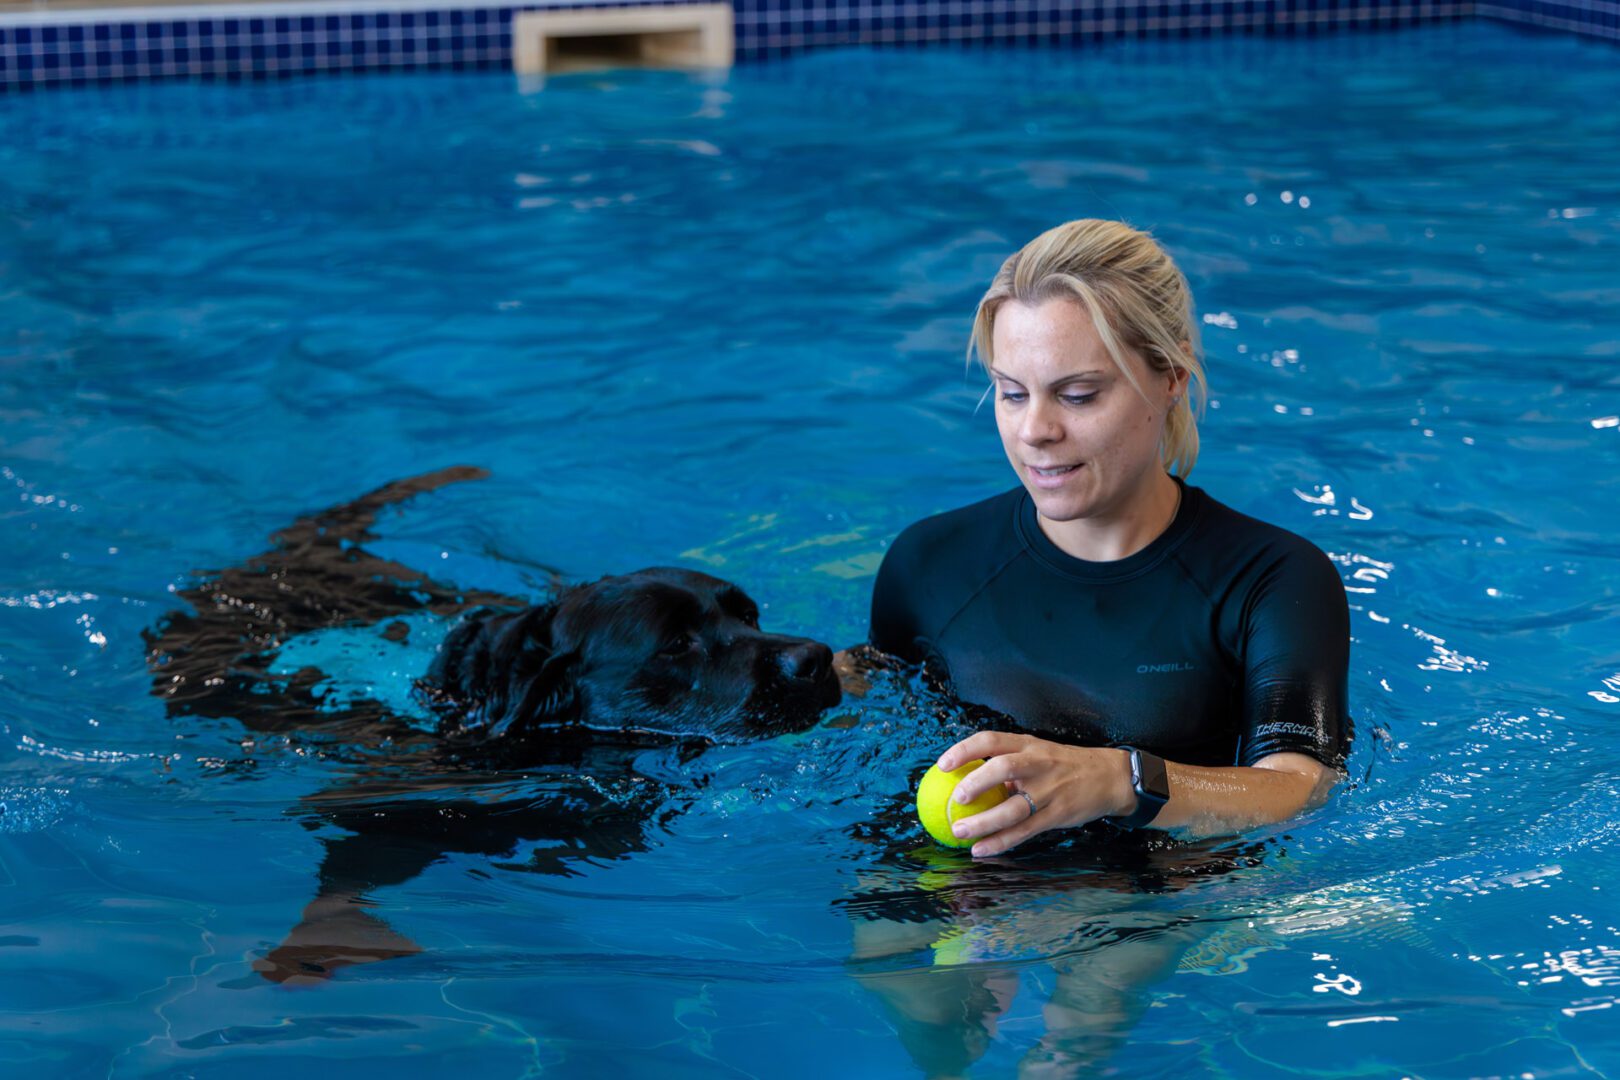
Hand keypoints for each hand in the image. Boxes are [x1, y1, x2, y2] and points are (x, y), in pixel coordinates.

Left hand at [937, 732, 1135, 856]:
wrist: (1109, 778)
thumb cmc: (1063, 766)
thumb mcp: (1038, 754)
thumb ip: (1009, 765)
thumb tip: (966, 780)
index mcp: (1028, 744)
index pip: (991, 740)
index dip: (964, 750)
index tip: (942, 765)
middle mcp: (1038, 764)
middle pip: (1002, 768)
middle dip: (975, 783)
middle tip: (955, 800)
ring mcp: (1049, 791)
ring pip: (1012, 808)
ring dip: (983, 823)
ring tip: (959, 832)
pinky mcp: (1057, 815)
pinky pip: (1024, 831)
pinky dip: (1000, 842)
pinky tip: (981, 850)